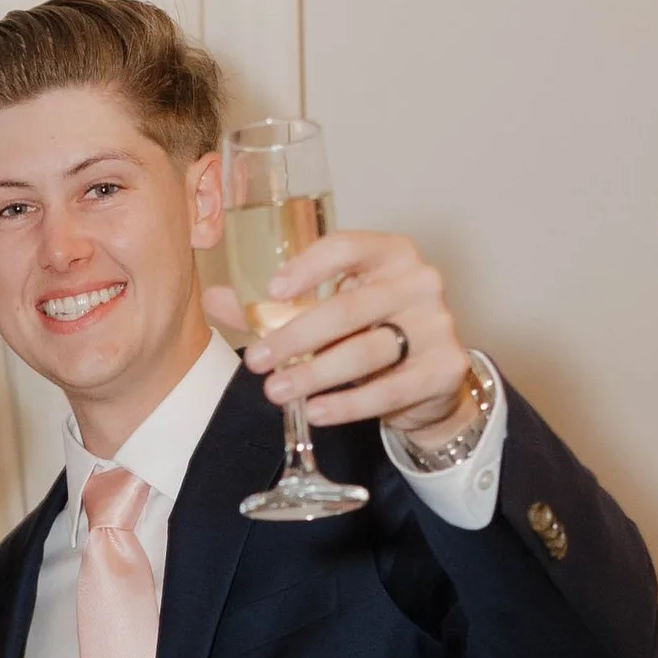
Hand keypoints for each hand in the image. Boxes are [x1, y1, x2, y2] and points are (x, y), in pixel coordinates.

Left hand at [203, 229, 475, 440]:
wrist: (428, 378)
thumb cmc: (371, 332)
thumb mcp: (328, 311)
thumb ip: (274, 307)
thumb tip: (212, 299)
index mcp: (390, 253)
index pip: (347, 247)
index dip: (310, 266)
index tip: (273, 289)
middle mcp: (419, 281)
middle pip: (349, 308)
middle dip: (296, 336)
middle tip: (257, 360)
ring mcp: (437, 325)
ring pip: (366, 351)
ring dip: (314, 373)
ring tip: (277, 390)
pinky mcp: (444, 369)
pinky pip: (388, 389)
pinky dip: (347, 403)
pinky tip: (316, 410)